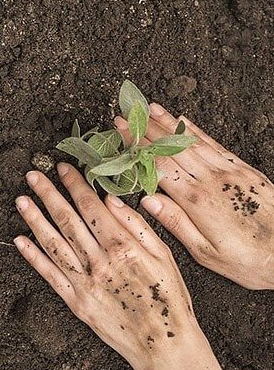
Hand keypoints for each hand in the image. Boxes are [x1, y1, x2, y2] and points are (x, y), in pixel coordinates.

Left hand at [14, 165, 231, 369]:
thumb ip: (137, 226)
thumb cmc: (170, 299)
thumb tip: (111, 199)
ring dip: (34, 219)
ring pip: (53, 243)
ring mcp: (84, 282)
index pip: (91, 207)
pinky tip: (20, 240)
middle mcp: (99, 262)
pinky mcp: (75, 302)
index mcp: (123, 247)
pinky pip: (49, 275)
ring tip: (21, 200)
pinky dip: (33, 256)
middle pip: (67, 220)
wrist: (165, 345)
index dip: (75, 185)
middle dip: (48, 195)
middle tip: (32, 175)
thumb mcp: (165, 257)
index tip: (63, 168)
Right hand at [115, 103, 273, 289]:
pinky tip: (184, 121)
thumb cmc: (248, 260)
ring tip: (150, 108)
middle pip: (171, 148)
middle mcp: (212, 180)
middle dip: (146, 129)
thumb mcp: (206, 253)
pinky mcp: (245, 171)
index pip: (158, 165)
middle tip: (126, 114)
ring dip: (168, 123)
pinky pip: (215, 145)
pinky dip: (196, 132)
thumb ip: (176, 223)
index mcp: (197, 201)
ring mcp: (230, 172)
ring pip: (192, 142)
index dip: (136, 145)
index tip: (120, 131)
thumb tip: (148, 201)